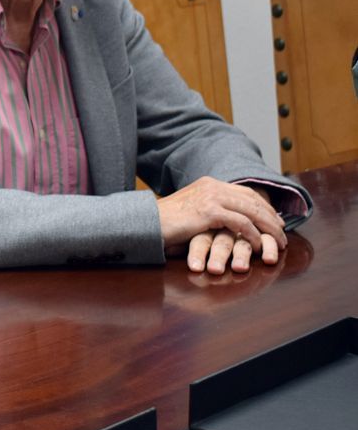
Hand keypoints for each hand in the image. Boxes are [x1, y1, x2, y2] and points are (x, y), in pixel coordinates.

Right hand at [159, 180, 285, 273]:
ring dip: (269, 228)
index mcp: (209, 183)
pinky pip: (241, 223)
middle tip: (283, 234)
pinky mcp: (209, 212)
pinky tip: (259, 246)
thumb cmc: (165, 222)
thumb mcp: (191, 210)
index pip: (246, 192)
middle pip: (253, 200)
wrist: (146, 223)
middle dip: (272, 218)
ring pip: (252, 211)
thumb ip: (209, 209)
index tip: (276, 221)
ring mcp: (211, 197)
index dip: (264, 207)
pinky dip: (254, 235)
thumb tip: (227, 220)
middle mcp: (212, 186)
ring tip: (277, 243)